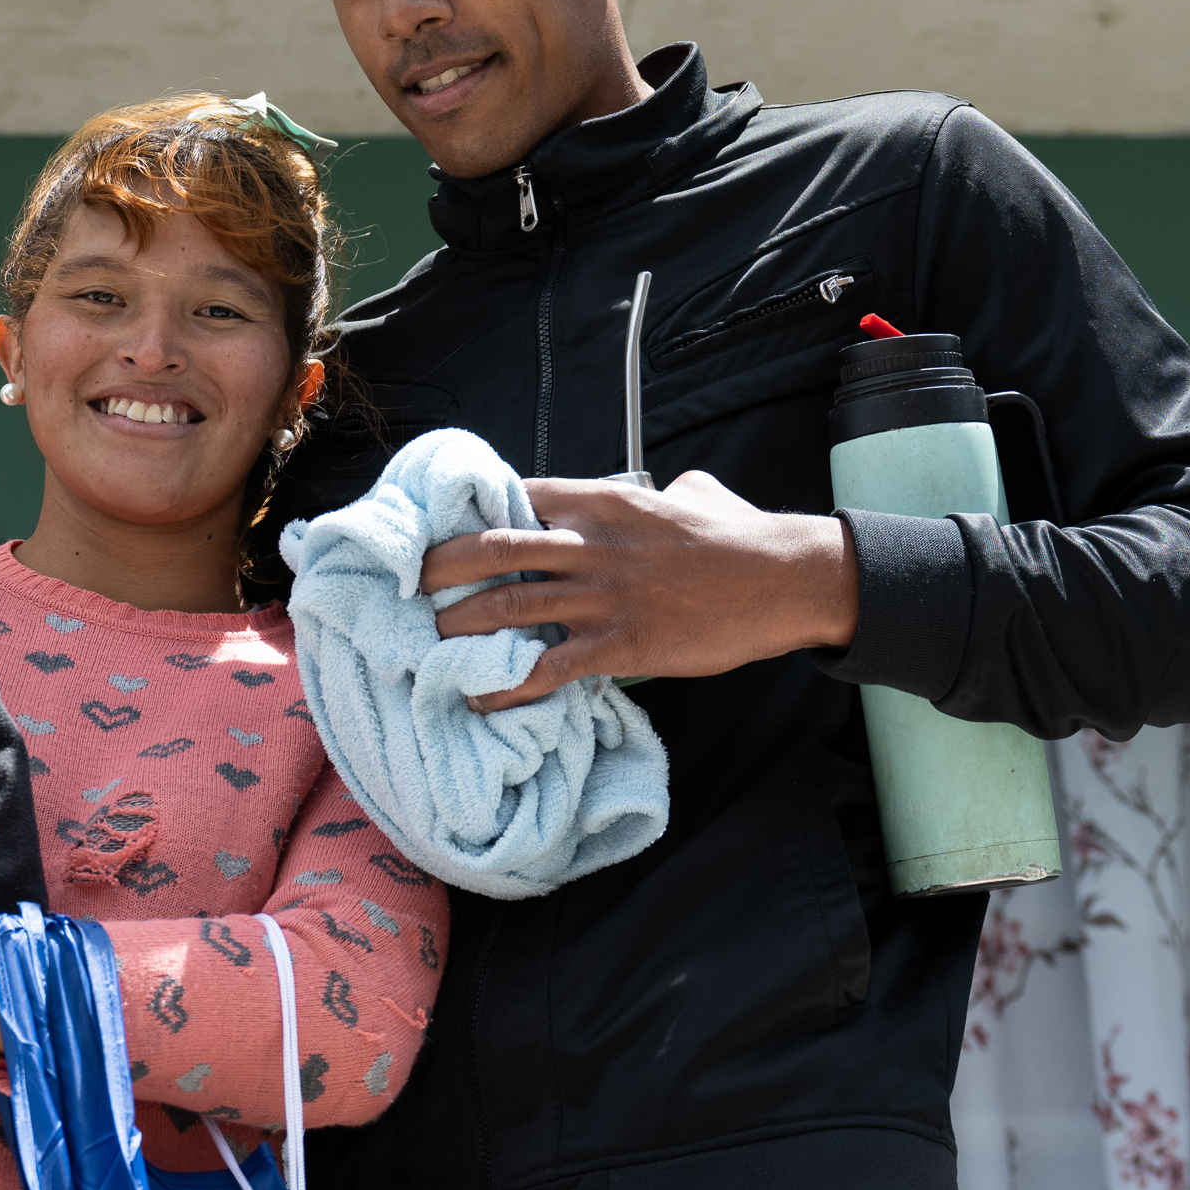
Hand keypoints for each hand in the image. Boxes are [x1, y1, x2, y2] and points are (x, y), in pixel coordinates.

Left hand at [418, 471, 860, 712]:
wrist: (783, 579)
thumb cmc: (740, 535)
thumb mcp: (691, 493)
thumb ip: (654, 493)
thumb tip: (652, 491)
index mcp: (604, 501)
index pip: (518, 495)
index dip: (473, 511)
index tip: (439, 529)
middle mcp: (593, 544)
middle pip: (495, 547)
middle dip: (441, 565)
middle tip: (406, 584)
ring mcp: (604, 596)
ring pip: (509, 605)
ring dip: (459, 625)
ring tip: (424, 641)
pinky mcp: (621, 644)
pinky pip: (548, 667)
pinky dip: (506, 685)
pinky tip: (479, 698)